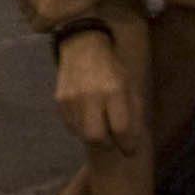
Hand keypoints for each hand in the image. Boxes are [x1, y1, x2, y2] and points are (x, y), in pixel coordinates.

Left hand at [11, 0, 117, 30]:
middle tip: (50, 6)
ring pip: (30, 18)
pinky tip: (56, 22)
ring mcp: (36, 4)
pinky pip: (39, 27)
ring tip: (54, 14)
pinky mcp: (48, 16)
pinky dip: (46, 27)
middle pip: (23, 6)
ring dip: (40, 18)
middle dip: (34, 7)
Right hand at [52, 24, 133, 148]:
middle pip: (96, 138)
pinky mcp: (59, 100)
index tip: (129, 146)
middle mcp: (90, 94)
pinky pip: (71, 126)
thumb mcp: (131, 88)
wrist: (83, 47)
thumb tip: (130, 146)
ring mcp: (71, 97)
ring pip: (82, 134)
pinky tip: (88, 115)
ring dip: (94, 136)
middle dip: (108, 144)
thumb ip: (134, 117)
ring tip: (101, 124)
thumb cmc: (113, 72)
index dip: (127, 144)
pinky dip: (82, 127)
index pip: (121, 129)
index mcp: (113, 90)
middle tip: (113, 138)